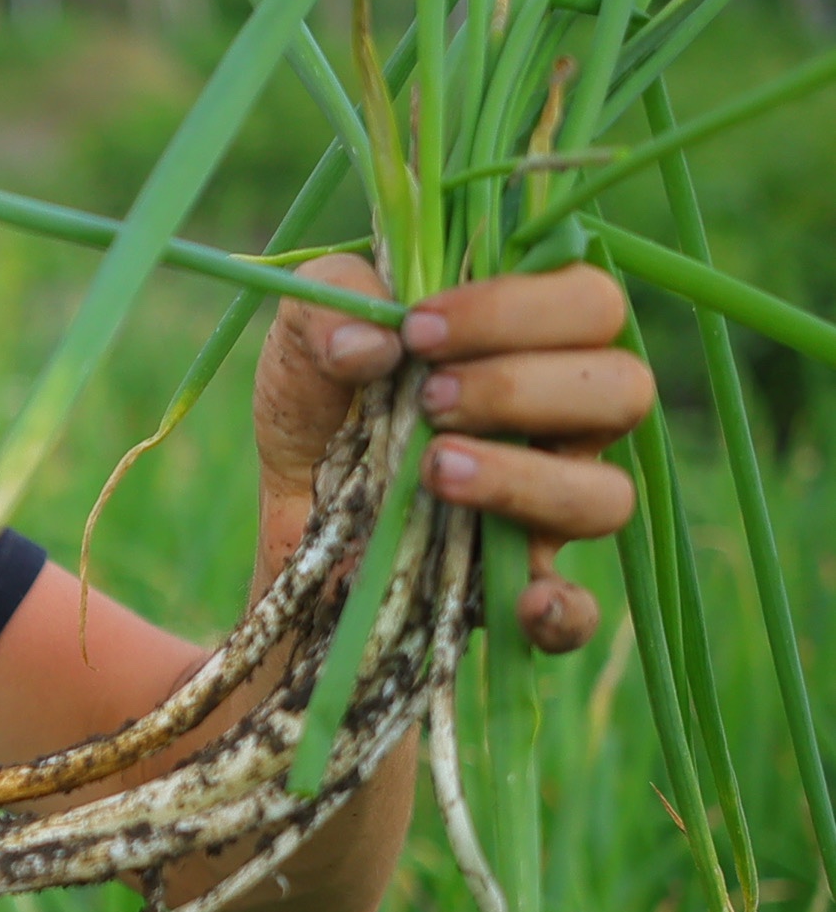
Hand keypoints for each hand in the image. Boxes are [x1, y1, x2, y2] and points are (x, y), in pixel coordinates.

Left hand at [256, 253, 652, 653]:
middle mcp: (567, 422)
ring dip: (526, 480)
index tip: (419, 329)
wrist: (287, 507)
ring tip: (434, 470)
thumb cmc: (322, 400)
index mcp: (537, 341)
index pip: (590, 303)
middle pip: (624, 390)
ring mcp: (550, 508)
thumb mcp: (304, 337)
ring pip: (606, 496)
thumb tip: (372, 341)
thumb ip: (331, 299)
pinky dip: (563, 610)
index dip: (518, 309)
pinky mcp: (515, 585)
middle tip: (431, 398)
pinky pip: (578, 613)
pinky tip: (524, 599)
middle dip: (522, 388)